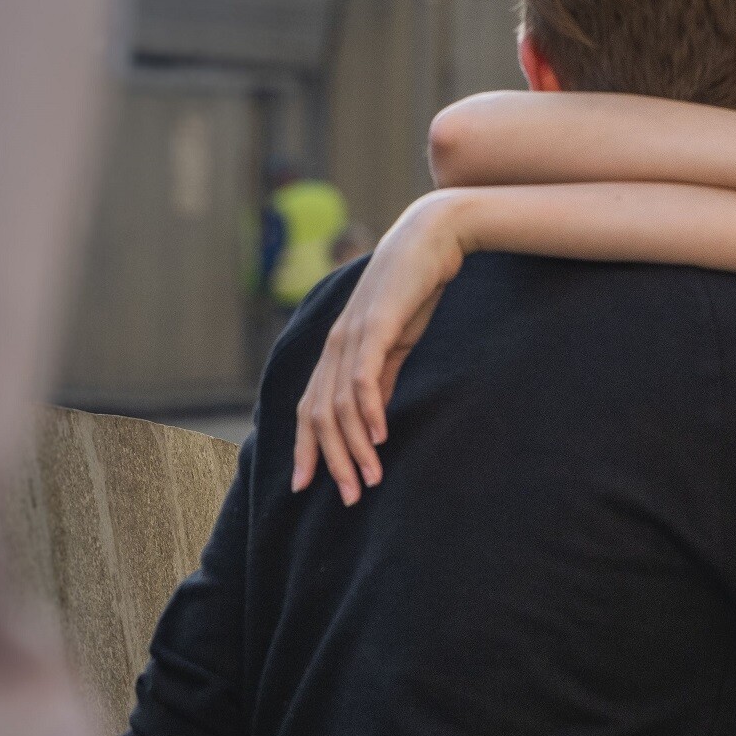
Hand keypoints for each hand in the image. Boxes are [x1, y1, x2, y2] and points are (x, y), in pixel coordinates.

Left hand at [292, 191, 467, 503]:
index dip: (304, 449)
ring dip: (354, 447)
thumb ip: (381, 374)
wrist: (431, 238)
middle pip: (319, 416)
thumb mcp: (395, 340)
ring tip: (369, 479)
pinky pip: (365, 377)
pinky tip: (380, 437)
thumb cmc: (414, 288)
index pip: (309, 409)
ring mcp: (353, 334)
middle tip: (349, 498)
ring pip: (340, 405)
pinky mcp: (377, 325)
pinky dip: (369, 410)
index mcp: (337, 350)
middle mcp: (335, 344)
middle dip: (331, 461)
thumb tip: (373, 415)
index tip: (307, 486)